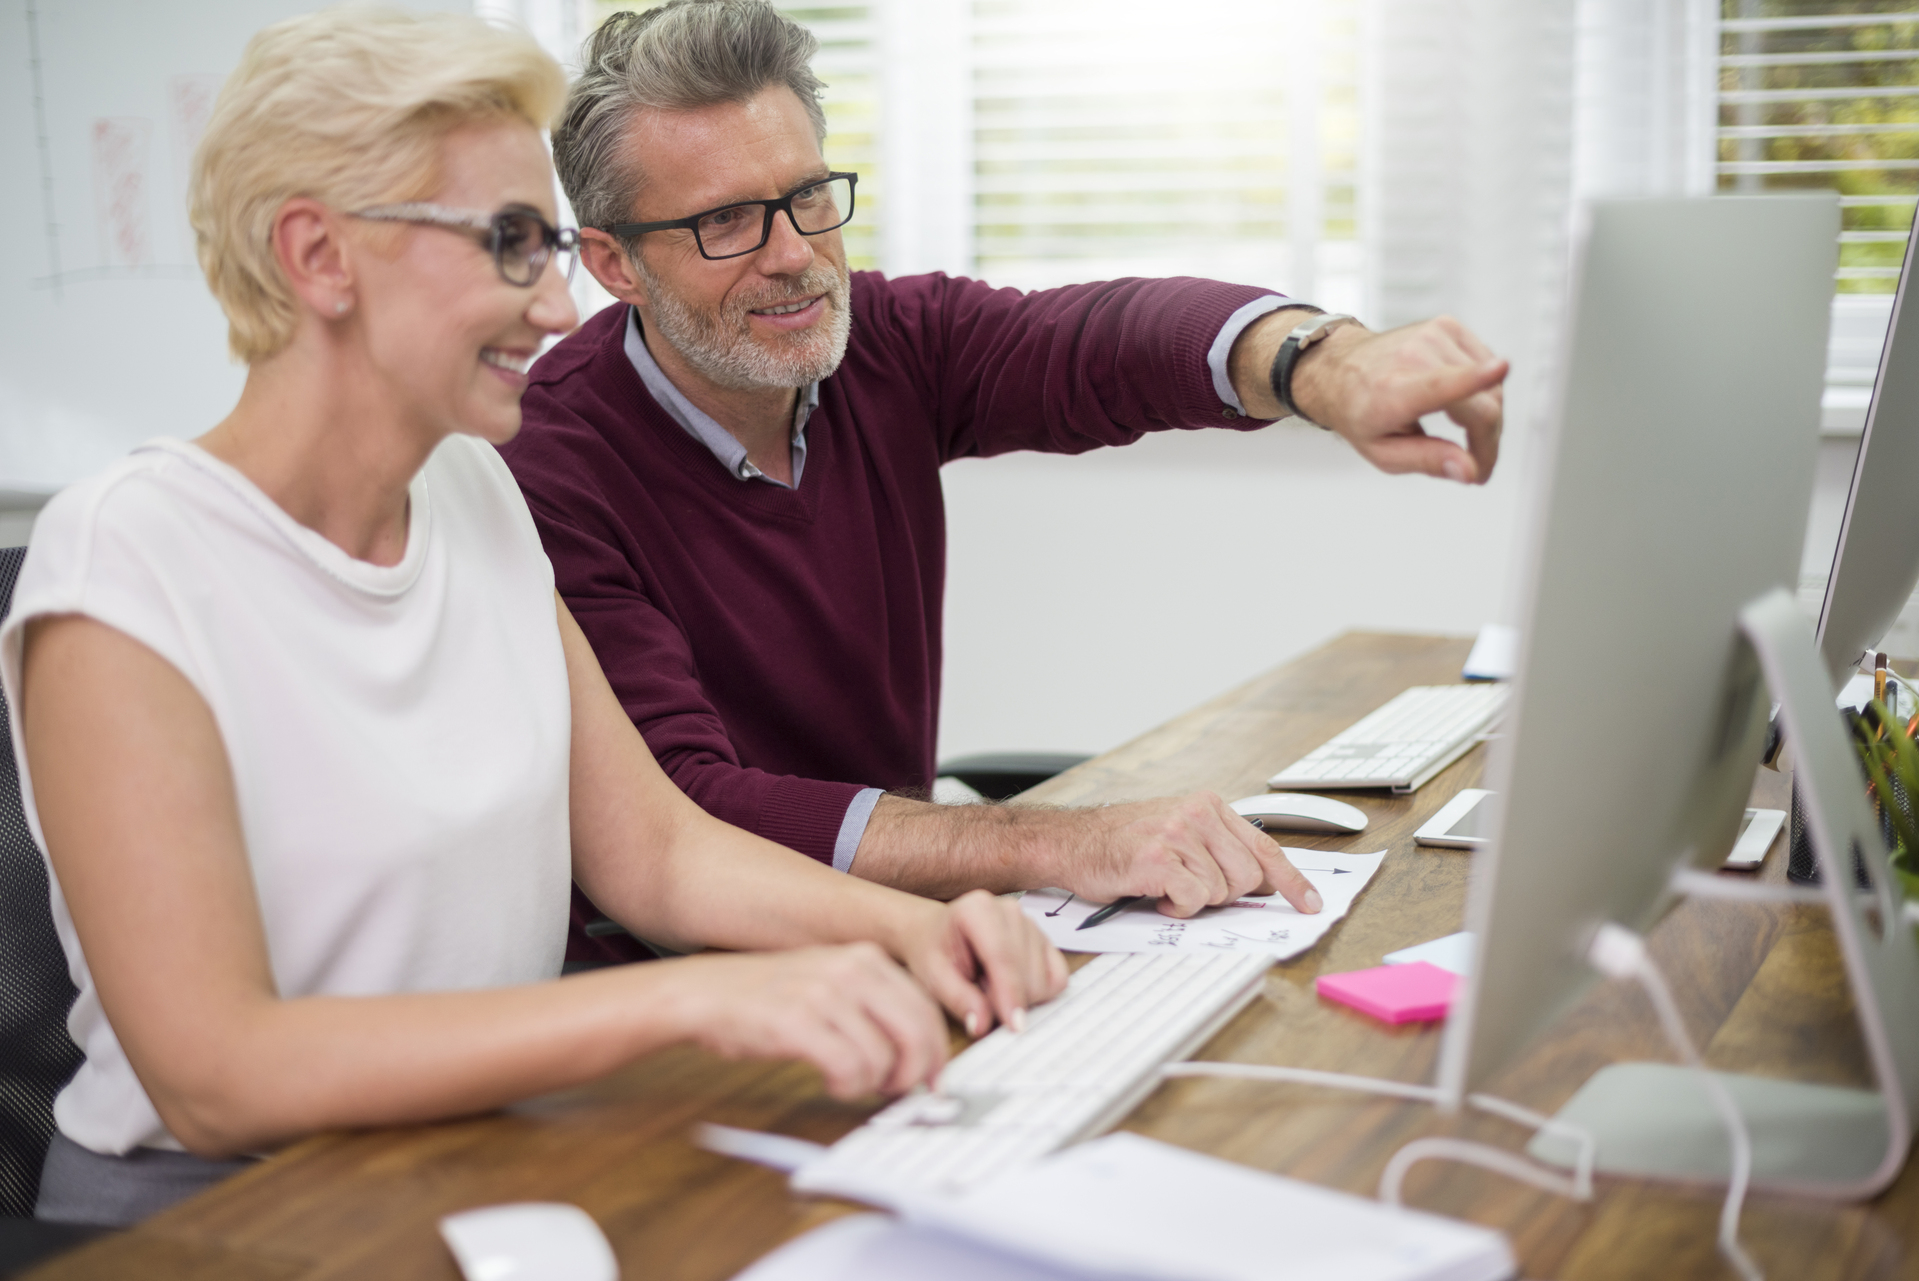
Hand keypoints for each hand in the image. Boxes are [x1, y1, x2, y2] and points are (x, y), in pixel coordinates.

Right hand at [666, 944, 947, 1098]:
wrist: (704, 993)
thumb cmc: (765, 996)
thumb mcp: (828, 980)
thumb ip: (872, 1005)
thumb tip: (916, 1048)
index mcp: (865, 958)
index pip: (926, 1009)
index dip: (935, 1052)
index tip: (933, 1079)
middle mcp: (851, 970)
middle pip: (917, 1033)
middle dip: (916, 1073)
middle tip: (898, 1092)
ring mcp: (824, 995)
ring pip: (884, 1058)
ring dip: (874, 1084)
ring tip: (852, 1083)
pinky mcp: (798, 1023)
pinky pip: (849, 1069)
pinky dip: (848, 1086)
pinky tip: (833, 1083)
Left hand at [894, 890, 1068, 1038]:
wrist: (937, 934)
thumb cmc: (934, 951)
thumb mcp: (933, 977)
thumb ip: (958, 999)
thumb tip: (982, 1024)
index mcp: (978, 910)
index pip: (1003, 956)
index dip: (1010, 993)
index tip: (1014, 1024)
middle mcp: (1010, 911)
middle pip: (1027, 971)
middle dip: (1008, 998)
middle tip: (978, 993)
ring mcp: (1031, 923)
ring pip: (1043, 979)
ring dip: (1019, 995)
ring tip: (988, 983)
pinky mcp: (1045, 940)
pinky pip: (1057, 978)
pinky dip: (1039, 992)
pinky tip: (1011, 986)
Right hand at [1049, 793, 1323, 919]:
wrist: (1071, 843)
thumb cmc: (1122, 844)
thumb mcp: (1179, 833)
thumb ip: (1221, 850)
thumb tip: (1265, 884)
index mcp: (1209, 806)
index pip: (1265, 847)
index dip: (1293, 881)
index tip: (1311, 904)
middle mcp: (1197, 814)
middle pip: (1248, 878)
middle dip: (1224, 895)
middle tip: (1190, 890)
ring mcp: (1178, 834)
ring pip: (1220, 892)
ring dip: (1194, 902)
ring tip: (1166, 888)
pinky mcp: (1158, 858)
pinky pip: (1193, 900)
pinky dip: (1177, 909)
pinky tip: (1156, 896)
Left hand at [1290, 316, 1506, 483]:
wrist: (1340, 370)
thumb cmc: (1360, 412)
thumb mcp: (1383, 453)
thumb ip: (1427, 461)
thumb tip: (1469, 470)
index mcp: (1393, 392)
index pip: (1437, 386)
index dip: (1473, 380)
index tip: (1501, 368)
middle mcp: (1412, 357)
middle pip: (1483, 403)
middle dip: (1488, 440)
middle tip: (1475, 466)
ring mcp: (1432, 336)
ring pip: (1493, 387)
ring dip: (1487, 417)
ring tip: (1463, 435)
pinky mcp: (1448, 326)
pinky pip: (1487, 367)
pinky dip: (1482, 390)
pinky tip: (1460, 402)